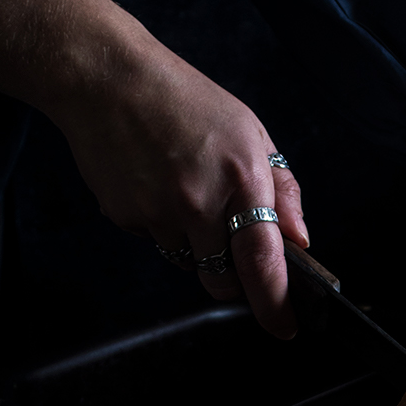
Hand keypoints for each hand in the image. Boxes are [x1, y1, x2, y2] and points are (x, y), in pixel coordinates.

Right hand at [0, 0, 306, 336]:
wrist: (106, 79)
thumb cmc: (182, 100)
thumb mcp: (250, 132)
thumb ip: (282, 189)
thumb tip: (299, 239)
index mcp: (242, 178)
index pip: (264, 261)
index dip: (276, 303)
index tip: (285, 326)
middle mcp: (201, 202)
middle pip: (222, 280)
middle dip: (232, 280)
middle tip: (229, 246)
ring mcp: (159, 213)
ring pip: (187, 261)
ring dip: (194, 244)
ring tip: (184, 189)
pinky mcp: (126, 218)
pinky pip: (155, 242)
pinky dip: (161, 225)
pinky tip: (156, 184)